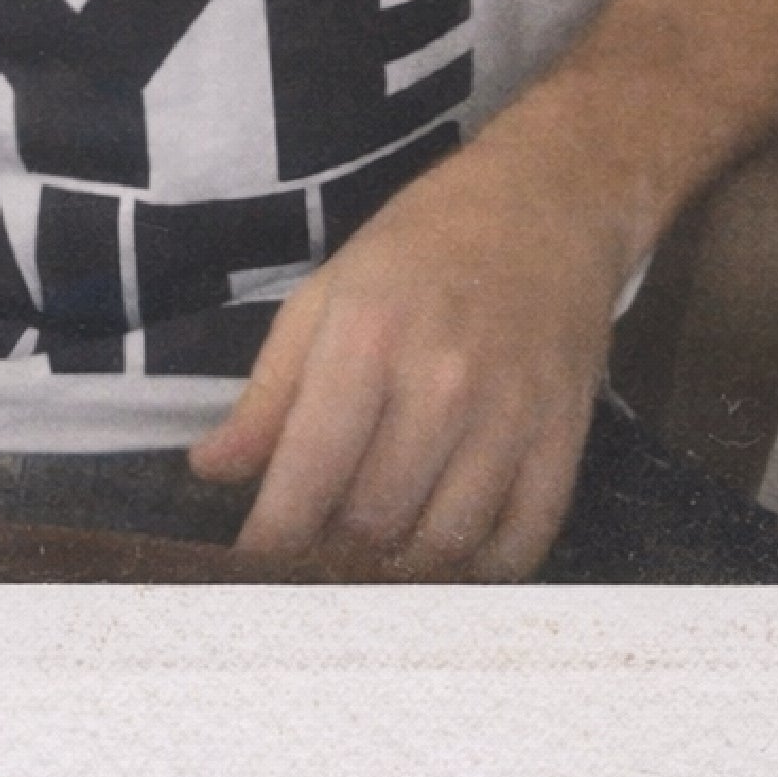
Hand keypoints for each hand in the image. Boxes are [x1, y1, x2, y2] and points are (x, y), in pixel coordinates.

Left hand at [187, 115, 632, 577]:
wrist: (546, 205)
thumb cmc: (420, 249)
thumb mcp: (326, 296)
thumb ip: (270, 392)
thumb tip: (211, 469)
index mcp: (368, 338)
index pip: (308, 475)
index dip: (272, 539)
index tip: (252, 566)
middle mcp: (443, 382)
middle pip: (373, 522)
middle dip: (332, 554)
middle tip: (314, 553)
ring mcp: (512, 415)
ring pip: (444, 545)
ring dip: (400, 570)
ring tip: (374, 557)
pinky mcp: (565, 440)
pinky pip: (521, 544)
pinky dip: (477, 571)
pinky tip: (447, 555)